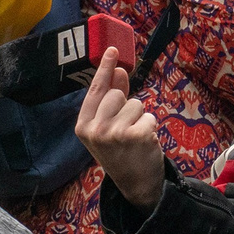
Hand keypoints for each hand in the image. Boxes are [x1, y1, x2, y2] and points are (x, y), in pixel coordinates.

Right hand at [72, 48, 166, 209]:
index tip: (113, 49)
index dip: (105, 68)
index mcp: (83, 126)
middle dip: (127, 107)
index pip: (95, 90)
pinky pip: (150, 116)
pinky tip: (144, 142)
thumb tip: (119, 70)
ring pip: (136, 104)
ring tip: (135, 137)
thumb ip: (112, 99)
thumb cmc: (122, 152)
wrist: (136, 184)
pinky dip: (151, 127)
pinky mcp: (135, 136)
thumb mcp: (108, 127)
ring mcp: (113, 133)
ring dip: (141, 118)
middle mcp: (94, 129)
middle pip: (117, 95)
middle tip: (126, 129)